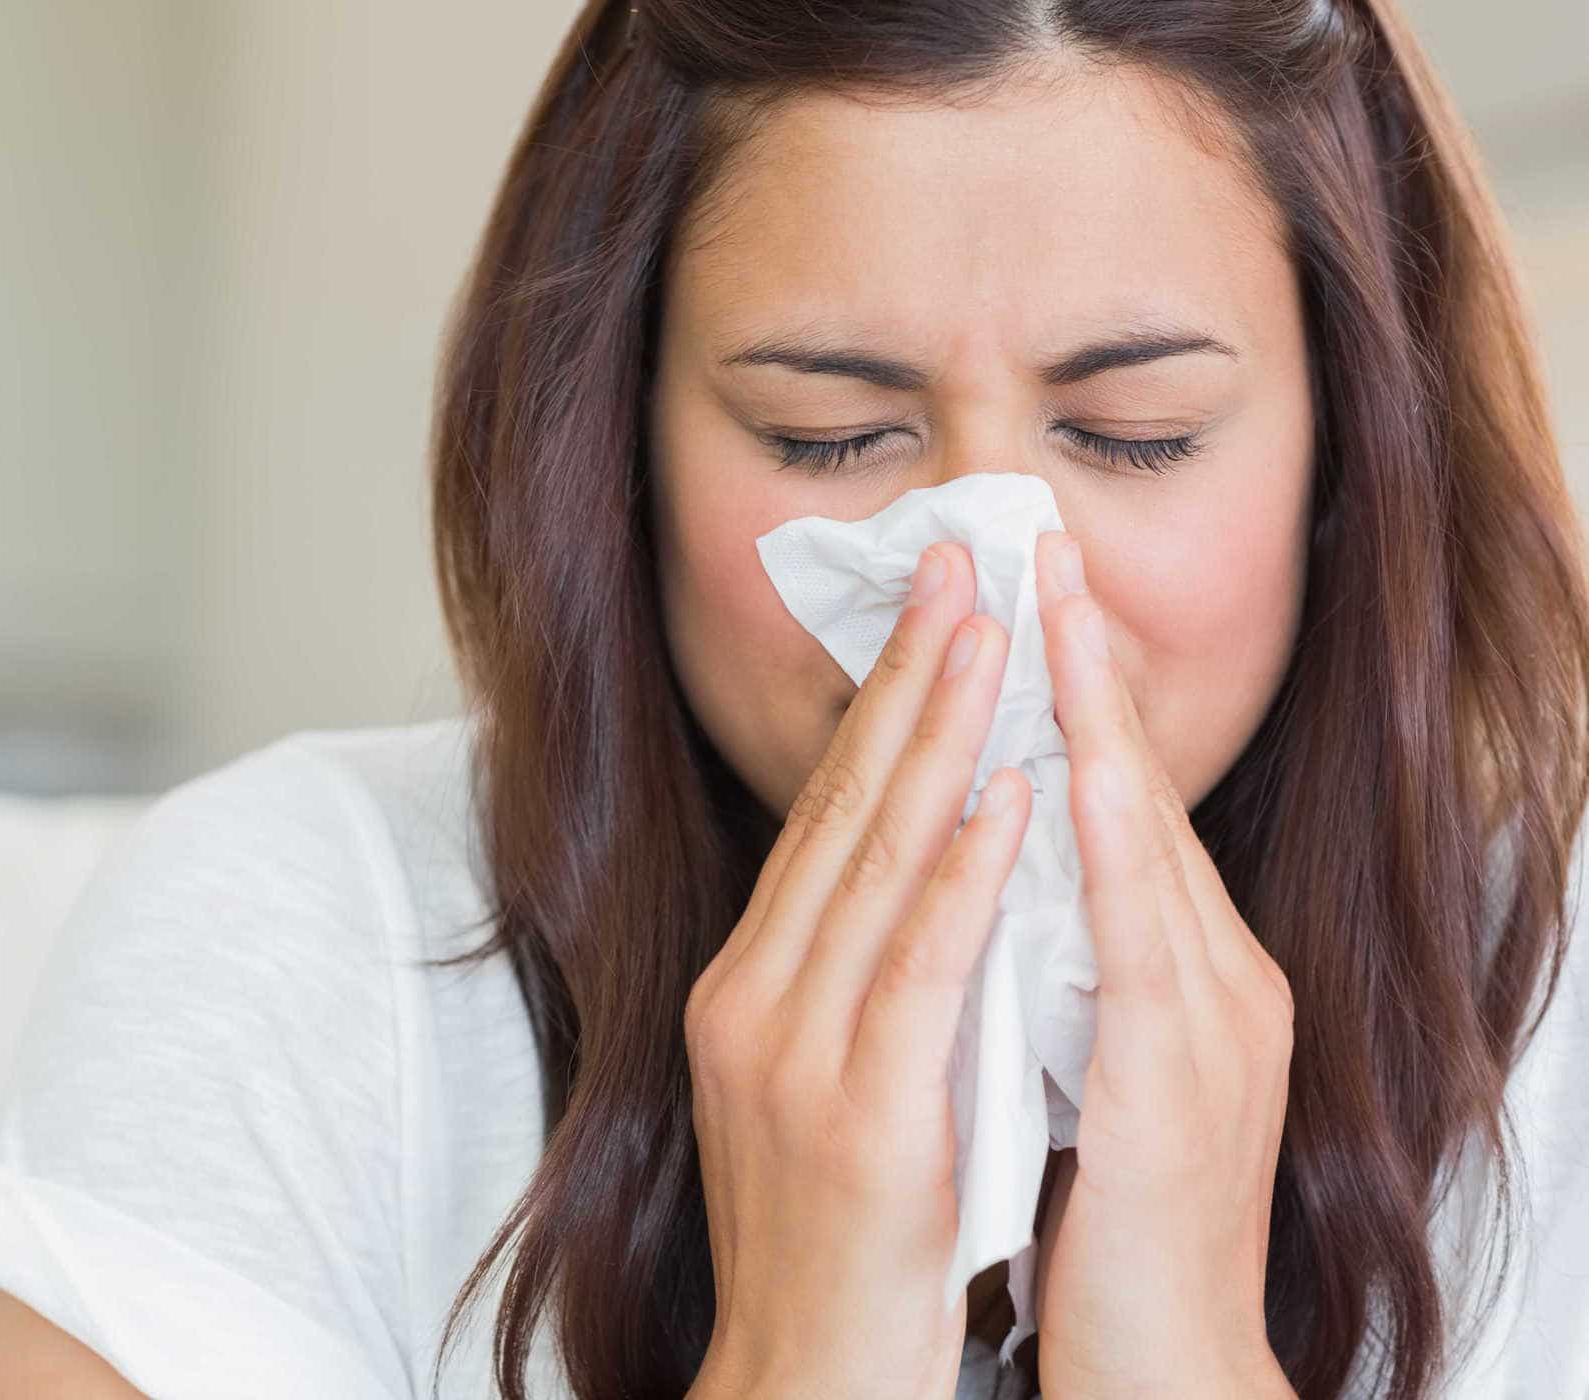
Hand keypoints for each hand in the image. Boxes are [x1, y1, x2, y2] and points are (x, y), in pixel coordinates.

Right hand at [684, 540, 1032, 1399]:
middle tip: (959, 564)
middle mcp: (754, 997)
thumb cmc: (831, 1238)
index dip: (879, 707)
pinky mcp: (858, 1108)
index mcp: (749, 984)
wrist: (803, 1374)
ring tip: (989, 631)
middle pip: (839, 811)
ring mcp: (795, 1049)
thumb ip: (844, 978)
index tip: (929, 613)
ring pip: (873, 862)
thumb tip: (908, 875)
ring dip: (938, 735)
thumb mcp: (818, 1080)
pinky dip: (963, 867)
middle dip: (908, 679)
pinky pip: (918, 963)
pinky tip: (1004, 788)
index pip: (821, 820)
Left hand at [1027, 530, 1297, 1398]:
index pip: (1113, 803)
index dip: (1071, 699)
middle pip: (1137, 787)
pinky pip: (1135, 937)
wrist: (1164, 1365)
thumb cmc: (1106, 1224)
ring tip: (1053, 605)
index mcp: (1172, 971)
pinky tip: (1065, 772)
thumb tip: (989, 877)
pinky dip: (1102, 846)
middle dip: (1084, 664)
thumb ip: (1052, 965)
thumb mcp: (1076, 1061)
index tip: (1023, 599)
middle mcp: (1207, 974)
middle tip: (1039, 547)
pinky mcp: (1179, 1077)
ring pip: (1143, 833)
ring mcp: (1205, 1018)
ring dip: (1094, 714)